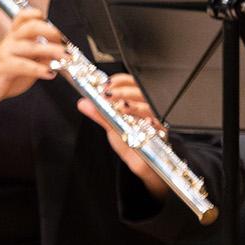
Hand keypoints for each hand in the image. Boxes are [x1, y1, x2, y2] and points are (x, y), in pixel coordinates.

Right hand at [0, 7, 62, 106]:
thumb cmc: (8, 72)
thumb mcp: (30, 61)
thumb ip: (44, 56)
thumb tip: (62, 53)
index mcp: (16, 36)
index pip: (23, 17)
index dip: (36, 15)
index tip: (52, 24)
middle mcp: (11, 40)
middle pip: (30, 27)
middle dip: (51, 32)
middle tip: (65, 44)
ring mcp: (6, 52)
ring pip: (29, 46)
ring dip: (50, 50)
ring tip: (65, 57)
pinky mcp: (3, 66)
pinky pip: (22, 65)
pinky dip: (38, 69)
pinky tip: (50, 73)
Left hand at [78, 73, 166, 196]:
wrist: (143, 163)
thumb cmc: (131, 142)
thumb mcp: (112, 126)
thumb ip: (99, 113)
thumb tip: (83, 102)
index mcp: (137, 103)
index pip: (132, 84)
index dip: (120, 81)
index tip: (107, 84)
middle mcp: (148, 109)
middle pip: (141, 93)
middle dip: (124, 92)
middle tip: (108, 94)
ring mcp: (156, 120)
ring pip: (149, 107)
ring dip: (134, 106)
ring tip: (120, 107)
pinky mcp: (161, 133)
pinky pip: (157, 125)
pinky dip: (149, 121)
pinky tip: (141, 121)